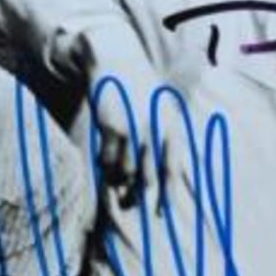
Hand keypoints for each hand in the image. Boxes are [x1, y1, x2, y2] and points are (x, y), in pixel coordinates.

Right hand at [75, 20, 185, 210]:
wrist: (117, 61)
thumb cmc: (141, 89)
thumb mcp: (163, 110)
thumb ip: (165, 140)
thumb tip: (165, 178)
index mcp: (171, 127)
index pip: (171, 170)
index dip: (166, 196)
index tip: (160, 214)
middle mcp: (154, 130)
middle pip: (147, 178)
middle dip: (137, 196)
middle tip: (129, 204)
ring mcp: (132, 130)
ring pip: (125, 172)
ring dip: (119, 180)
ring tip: (115, 181)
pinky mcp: (111, 128)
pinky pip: (107, 160)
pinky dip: (105, 166)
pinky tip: (105, 163)